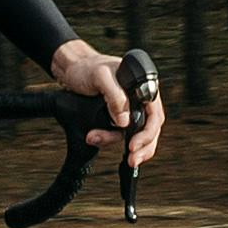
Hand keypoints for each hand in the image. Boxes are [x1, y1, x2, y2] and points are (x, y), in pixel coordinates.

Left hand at [54, 35, 166, 177]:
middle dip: (141, 147)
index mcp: (144, 87)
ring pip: (134, 136)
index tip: (133, 144)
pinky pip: (119, 135)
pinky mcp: (116, 118)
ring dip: (120, 145)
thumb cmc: (89, 67)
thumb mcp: (101, 76)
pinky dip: (107, 139)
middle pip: (150, 130)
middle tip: (131, 159)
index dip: (148, 132)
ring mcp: (129, 111)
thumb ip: (114, 96)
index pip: (155, 114)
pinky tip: (94, 138)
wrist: (72, 70)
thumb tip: (124, 121)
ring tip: (96, 139)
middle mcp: (140, 100)